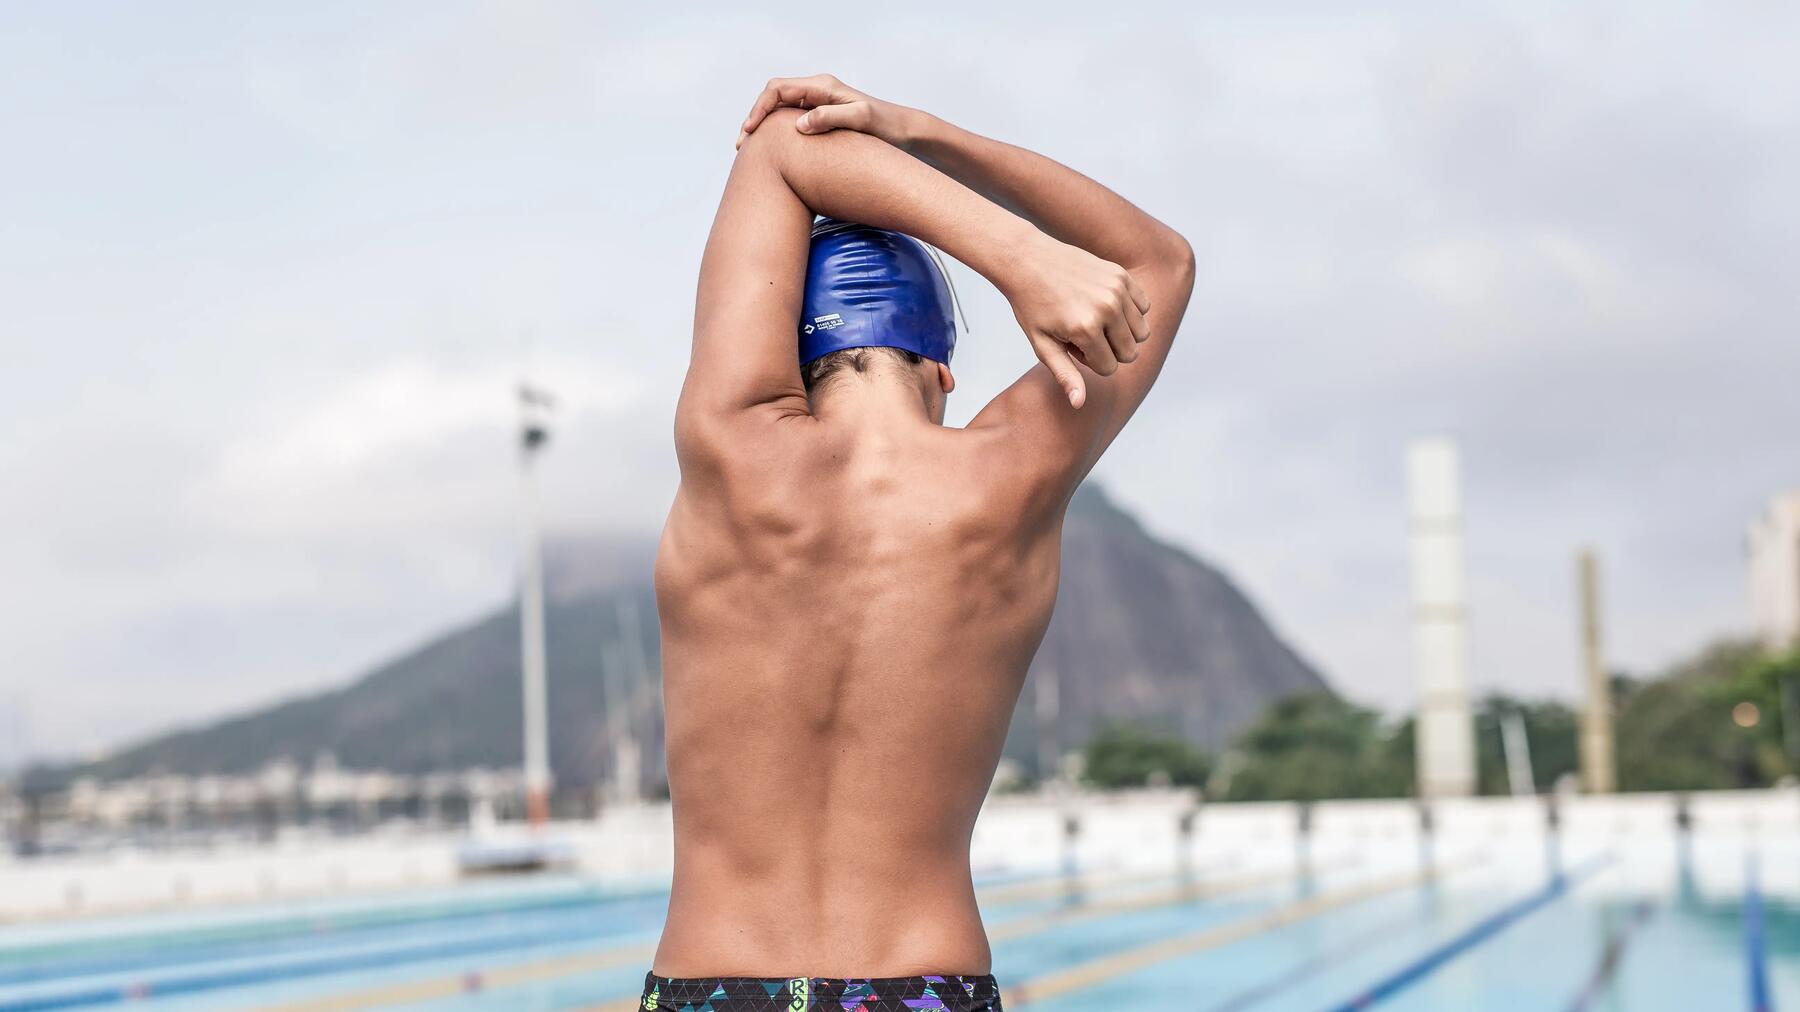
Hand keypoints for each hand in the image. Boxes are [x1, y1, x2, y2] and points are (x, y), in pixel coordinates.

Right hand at [737, 74, 918, 149]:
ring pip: (779, 111)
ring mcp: (818, 104)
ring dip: (763, 129)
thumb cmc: (885, 125)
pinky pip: (790, 122)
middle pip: (773, 99)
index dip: (759, 109)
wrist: (903, 132)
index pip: (777, 89)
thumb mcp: (860, 119)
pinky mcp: (821, 118)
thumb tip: (800, 124)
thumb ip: (830, 117)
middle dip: (754, 119)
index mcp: (822, 86)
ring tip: (750, 153)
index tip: (750, 131)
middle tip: (741, 146)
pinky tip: (772, 155)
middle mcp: (817, 91)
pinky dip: (776, 135)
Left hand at [1003, 232, 1151, 408]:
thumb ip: (1065, 375)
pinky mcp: (1122, 275)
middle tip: (1081, 333)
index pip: (1110, 368)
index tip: (1070, 344)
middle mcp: (1107, 308)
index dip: (1089, 361)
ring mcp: (1117, 289)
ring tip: (1094, 320)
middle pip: (1130, 352)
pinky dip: (1130, 312)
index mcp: (1086, 329)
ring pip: (1142, 332)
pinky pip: (1144, 307)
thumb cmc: (1032, 305)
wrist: (1028, 260)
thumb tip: (1079, 404)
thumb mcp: (1042, 345)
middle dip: (1108, 350)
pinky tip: (1105, 305)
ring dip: (1122, 333)